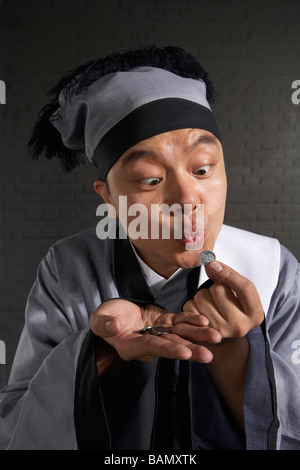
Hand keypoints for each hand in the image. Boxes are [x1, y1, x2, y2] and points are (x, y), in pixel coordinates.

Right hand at [90, 299, 221, 362]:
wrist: (115, 315)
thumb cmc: (105, 319)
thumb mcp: (100, 320)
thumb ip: (104, 324)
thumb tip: (112, 326)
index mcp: (132, 346)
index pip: (153, 348)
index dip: (168, 351)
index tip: (184, 353)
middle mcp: (149, 343)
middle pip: (172, 347)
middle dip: (191, 350)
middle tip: (209, 355)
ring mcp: (159, 333)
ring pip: (180, 336)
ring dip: (197, 336)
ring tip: (215, 337)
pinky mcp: (165, 322)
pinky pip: (180, 322)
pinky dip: (191, 321)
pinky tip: (204, 321)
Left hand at [183, 260, 264, 338]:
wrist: (225, 332)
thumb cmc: (234, 309)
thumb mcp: (240, 294)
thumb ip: (228, 276)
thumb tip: (211, 264)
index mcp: (255, 314)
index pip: (245, 287)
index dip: (228, 272)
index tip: (214, 263)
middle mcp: (240, 326)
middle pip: (219, 290)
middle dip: (215, 287)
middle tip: (220, 297)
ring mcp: (220, 331)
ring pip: (202, 296)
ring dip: (203, 295)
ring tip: (211, 304)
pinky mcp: (202, 332)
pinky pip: (190, 306)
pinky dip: (192, 303)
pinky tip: (201, 310)